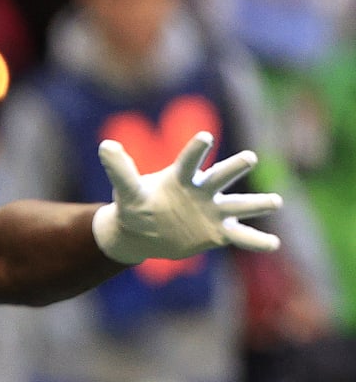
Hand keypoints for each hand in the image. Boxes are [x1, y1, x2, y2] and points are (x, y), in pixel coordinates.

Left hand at [91, 131, 281, 264]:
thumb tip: (105, 145)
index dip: (196, 150)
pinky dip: (256, 240)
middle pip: (220, 177)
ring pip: (239, 205)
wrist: (142, 232)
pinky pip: (241, 236)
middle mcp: (202, 190)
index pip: (189, 162)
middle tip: (249, 158)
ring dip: (257, 204)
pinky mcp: (218, 232)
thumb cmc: (136, 205)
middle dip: (233, 168)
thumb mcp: (127, 191)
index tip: (205, 137)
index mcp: (180, 177)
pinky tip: (273, 244)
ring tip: (275, 202)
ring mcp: (214, 210)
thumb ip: (121, 171)